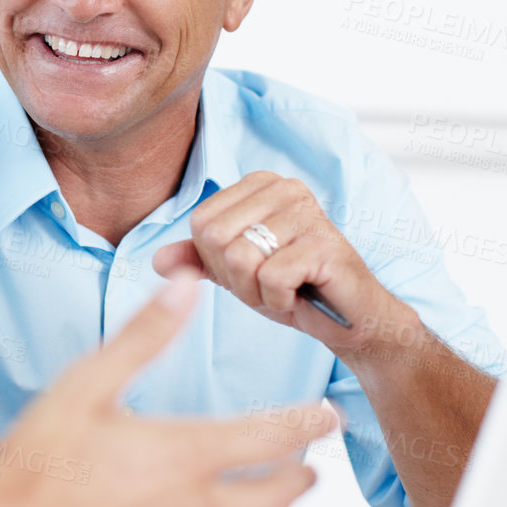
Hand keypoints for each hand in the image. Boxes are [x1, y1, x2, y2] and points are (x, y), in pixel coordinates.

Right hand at [0, 272, 336, 506]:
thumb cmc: (33, 472)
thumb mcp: (85, 385)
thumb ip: (143, 336)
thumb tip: (182, 290)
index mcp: (185, 456)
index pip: (272, 437)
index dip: (306, 422)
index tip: (325, 416)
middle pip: (279, 497)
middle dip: (302, 477)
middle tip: (310, 466)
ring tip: (267, 502)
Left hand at [152, 171, 413, 353]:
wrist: (348, 321)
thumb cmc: (294, 289)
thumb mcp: (238, 274)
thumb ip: (198, 261)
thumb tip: (157, 260)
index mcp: (259, 184)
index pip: (201, 224)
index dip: (216, 262)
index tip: (252, 271)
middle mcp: (284, 187)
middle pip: (215, 239)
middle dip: (235, 279)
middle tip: (270, 285)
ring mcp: (307, 211)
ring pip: (239, 259)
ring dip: (256, 292)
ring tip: (287, 289)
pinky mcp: (324, 242)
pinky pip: (270, 278)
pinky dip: (279, 301)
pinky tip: (302, 295)